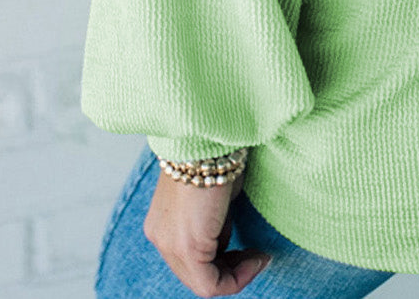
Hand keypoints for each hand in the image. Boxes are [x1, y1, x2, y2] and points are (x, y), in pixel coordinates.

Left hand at [143, 166, 272, 296]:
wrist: (209, 134)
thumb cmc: (216, 153)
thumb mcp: (213, 192)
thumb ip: (214, 219)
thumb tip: (227, 233)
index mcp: (162, 222)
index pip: (191, 259)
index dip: (224, 259)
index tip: (250, 250)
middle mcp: (160, 237)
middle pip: (196, 274)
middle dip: (231, 269)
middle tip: (257, 256)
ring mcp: (169, 244)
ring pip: (202, 282)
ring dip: (236, 274)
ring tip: (258, 256)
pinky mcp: (186, 247)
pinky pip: (210, 284)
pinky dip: (236, 278)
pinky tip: (256, 258)